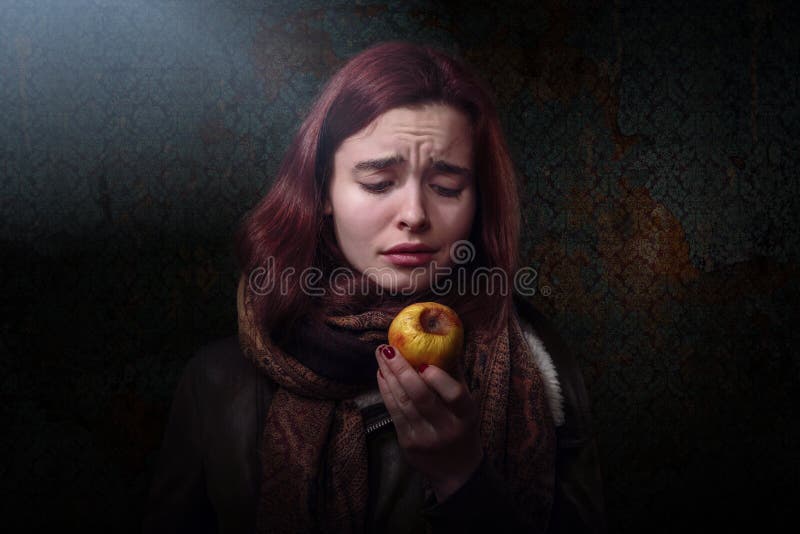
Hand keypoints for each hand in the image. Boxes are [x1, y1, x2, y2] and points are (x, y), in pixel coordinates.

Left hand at [375, 344, 483, 501]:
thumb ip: (455, 376)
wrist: (456, 470)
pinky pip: (393, 412)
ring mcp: (424, 437)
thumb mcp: (466, 405)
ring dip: (388, 376)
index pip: (455, 395)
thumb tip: (442, 341)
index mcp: (465, 415)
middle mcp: (446, 428)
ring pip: (402, 402)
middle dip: (401, 369)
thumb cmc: (461, 426)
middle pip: (421, 396)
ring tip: (381, 355)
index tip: (423, 363)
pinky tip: (381, 374)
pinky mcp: (407, 443)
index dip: (438, 378)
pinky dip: (385, 390)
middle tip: (388, 348)